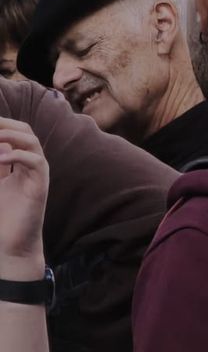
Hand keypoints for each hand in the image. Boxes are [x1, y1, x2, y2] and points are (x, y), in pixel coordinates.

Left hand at [0, 119, 46, 277]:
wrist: (11, 246)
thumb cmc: (0, 218)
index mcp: (17, 163)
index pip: (13, 134)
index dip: (2, 125)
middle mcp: (29, 164)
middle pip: (25, 132)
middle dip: (6, 125)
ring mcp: (37, 173)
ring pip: (32, 142)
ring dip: (12, 135)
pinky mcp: (41, 185)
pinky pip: (35, 161)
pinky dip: (19, 156)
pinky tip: (1, 158)